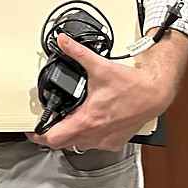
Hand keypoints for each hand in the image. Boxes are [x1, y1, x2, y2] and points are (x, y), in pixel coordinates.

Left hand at [27, 33, 180, 151]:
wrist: (155, 94)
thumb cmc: (132, 86)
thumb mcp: (100, 66)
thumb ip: (78, 53)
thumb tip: (63, 42)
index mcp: (88, 119)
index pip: (54, 138)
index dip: (39, 135)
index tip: (32, 129)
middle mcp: (95, 134)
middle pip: (62, 144)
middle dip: (51, 135)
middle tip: (46, 124)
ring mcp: (105, 140)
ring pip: (78, 146)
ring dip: (69, 136)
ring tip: (65, 122)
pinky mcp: (115, 141)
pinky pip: (93, 145)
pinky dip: (86, 137)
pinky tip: (87, 124)